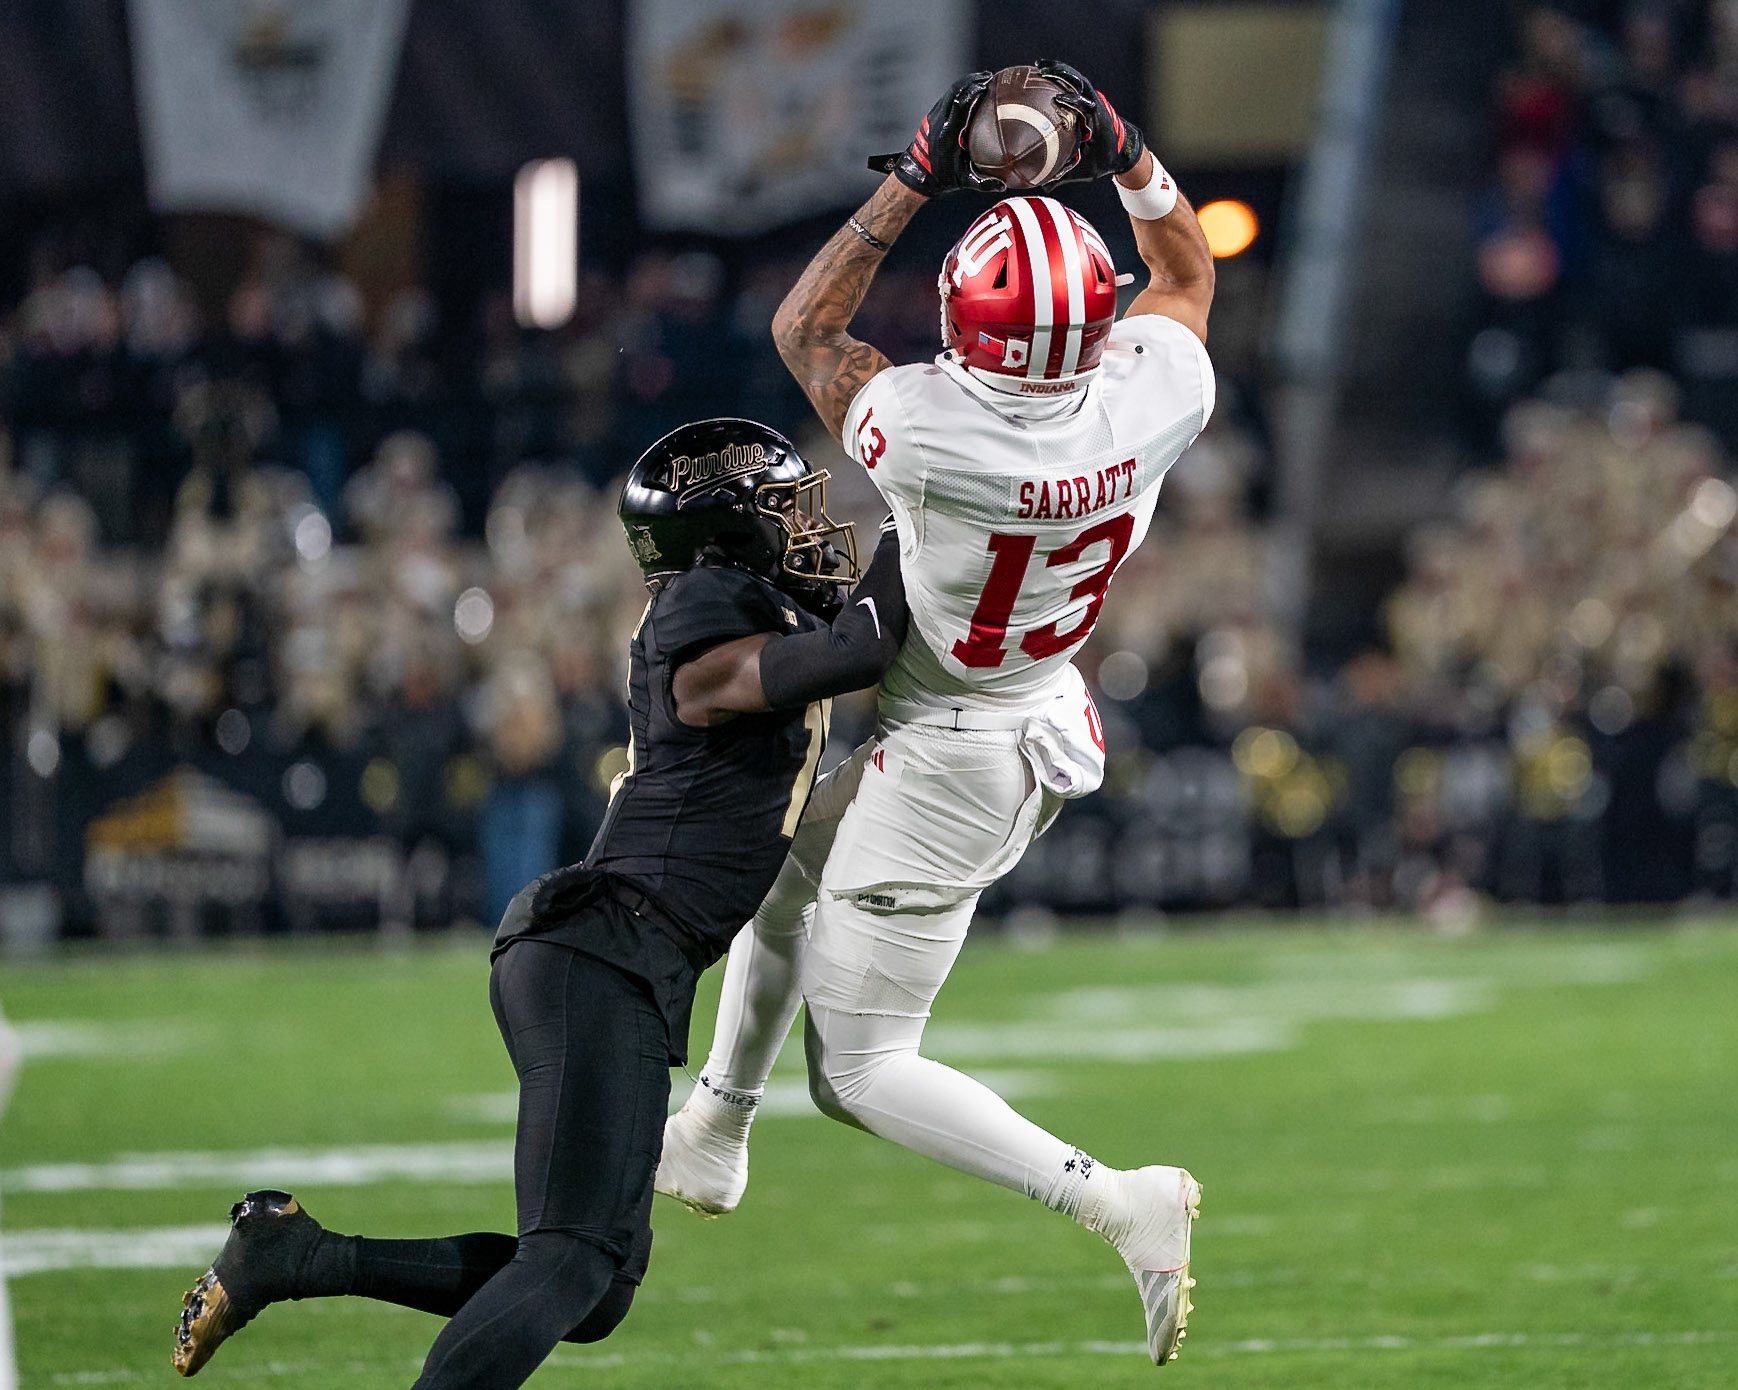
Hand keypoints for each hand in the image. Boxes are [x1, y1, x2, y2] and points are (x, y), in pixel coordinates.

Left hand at [867, 70, 999, 196]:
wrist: (917, 175)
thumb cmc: (941, 178)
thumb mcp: (963, 182)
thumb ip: (983, 183)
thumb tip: (1003, 186)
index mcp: (948, 134)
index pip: (961, 105)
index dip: (974, 91)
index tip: (988, 84)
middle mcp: (940, 122)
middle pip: (955, 92)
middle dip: (972, 81)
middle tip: (989, 76)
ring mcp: (935, 117)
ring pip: (950, 92)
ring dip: (966, 83)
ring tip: (982, 78)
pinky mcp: (933, 117)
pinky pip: (947, 97)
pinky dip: (959, 90)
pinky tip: (970, 89)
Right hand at [1034, 58, 1144, 184]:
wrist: (1124, 150)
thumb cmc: (1105, 160)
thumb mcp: (1087, 170)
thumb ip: (1065, 175)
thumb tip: (1041, 183)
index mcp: (1098, 119)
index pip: (1085, 104)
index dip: (1073, 99)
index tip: (1058, 99)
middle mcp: (1096, 104)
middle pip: (1079, 82)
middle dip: (1062, 74)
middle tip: (1040, 69)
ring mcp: (1093, 99)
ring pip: (1076, 79)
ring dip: (1059, 71)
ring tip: (1038, 66)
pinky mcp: (1088, 98)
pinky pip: (1073, 84)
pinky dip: (1060, 78)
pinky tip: (1042, 76)